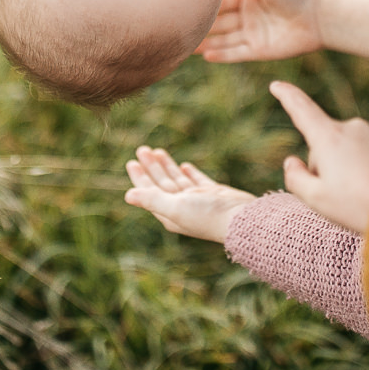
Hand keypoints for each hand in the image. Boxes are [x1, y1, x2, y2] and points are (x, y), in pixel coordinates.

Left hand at [124, 146, 256, 243]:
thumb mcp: (175, 207)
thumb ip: (152, 199)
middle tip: (142, 149)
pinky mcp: (213, 194)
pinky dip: (189, 173)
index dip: (140, 177)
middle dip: (152, 167)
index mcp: (169, 213)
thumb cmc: (207, 216)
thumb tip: (127, 195)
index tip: (132, 162)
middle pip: (162, 183)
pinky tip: (184, 166)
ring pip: (177, 180)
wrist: (241, 219)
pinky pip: (197, 181)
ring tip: (157, 151)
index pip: (150, 192)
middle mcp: (181, 207)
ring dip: (167, 166)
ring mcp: (198, 200)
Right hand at [197, 0, 327, 62]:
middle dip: (200, 24)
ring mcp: (251, 34)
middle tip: (177, 26)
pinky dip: (222, 55)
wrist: (319, 18)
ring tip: (186, 45)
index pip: (220, 0)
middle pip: (218, 21)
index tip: (184, 2)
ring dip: (206, 42)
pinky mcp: (259, 50)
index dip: (204, 3)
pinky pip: (236, 54)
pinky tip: (206, 55)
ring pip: (223, 39)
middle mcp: (246, 16)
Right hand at [269, 81, 368, 235]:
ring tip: (363, 197)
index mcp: (329, 137)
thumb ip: (295, 179)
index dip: (287, 97)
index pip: (302, 110)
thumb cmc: (359, 206)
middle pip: (326, 143)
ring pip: (350, 151)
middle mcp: (353, 128)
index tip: (276, 85)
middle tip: (338, 197)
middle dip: (325, 165)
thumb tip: (292, 162)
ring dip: (350, 169)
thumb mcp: (317, 200)